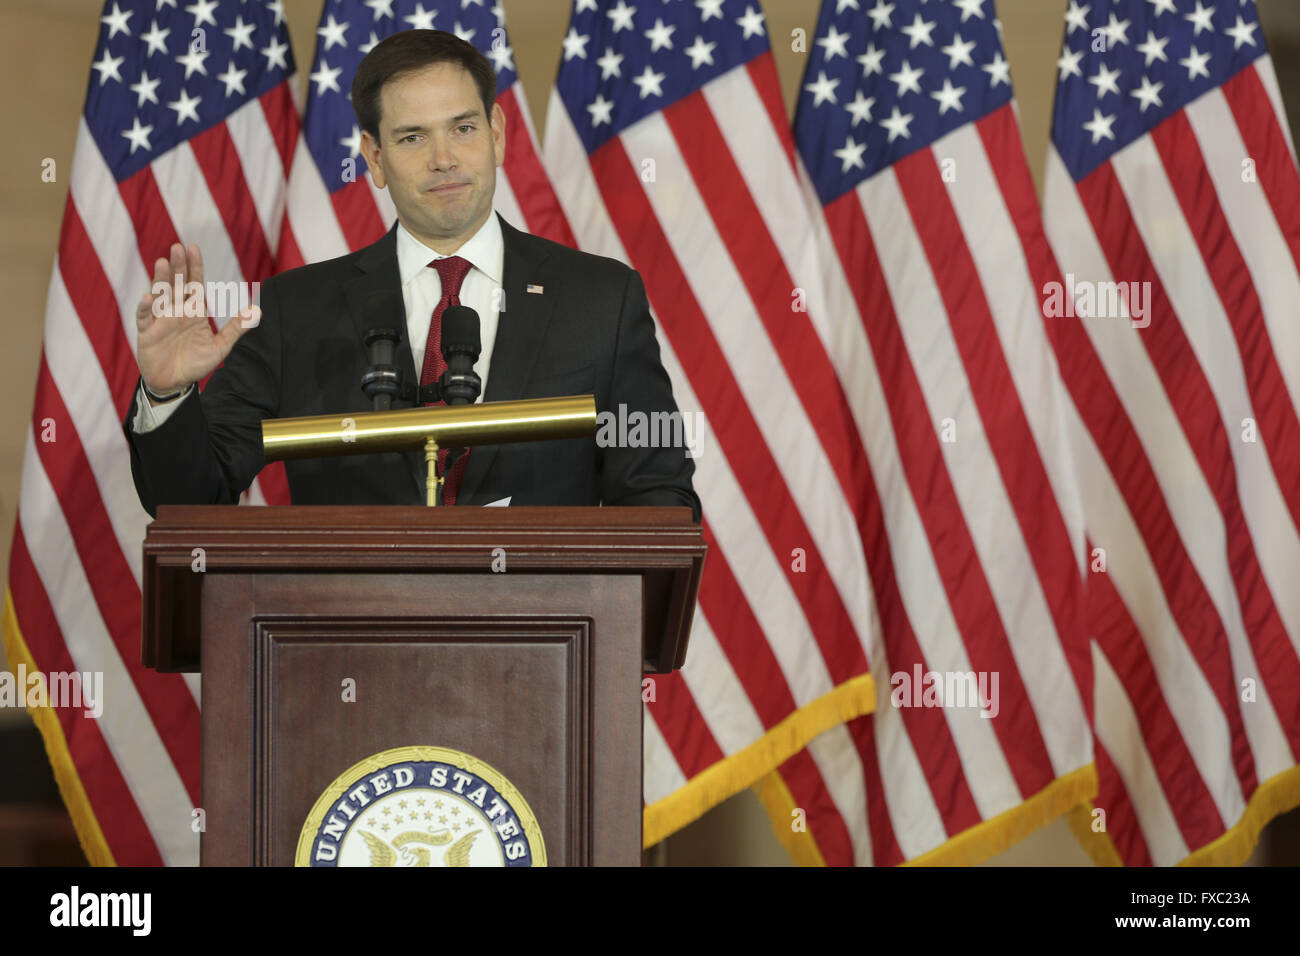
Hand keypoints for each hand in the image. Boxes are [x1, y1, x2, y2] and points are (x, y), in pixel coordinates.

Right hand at [135, 242, 259, 398]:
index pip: (194, 283)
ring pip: (160, 295)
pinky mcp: (147, 332)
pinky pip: (145, 317)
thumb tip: (257, 310)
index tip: (193, 247)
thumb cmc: (196, 362)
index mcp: (193, 311)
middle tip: (177, 247)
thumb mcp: (220, 346)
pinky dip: (146, 308)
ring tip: (161, 262)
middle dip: (178, 266)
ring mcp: (160, 319)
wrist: (176, 382)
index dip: (194, 266)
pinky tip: (149, 298)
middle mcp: (176, 310)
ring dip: (160, 279)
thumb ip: (236, 328)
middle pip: (177, 284)